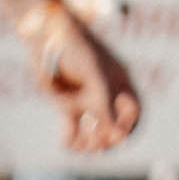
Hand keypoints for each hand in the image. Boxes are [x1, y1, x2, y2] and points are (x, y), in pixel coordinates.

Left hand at [22, 0, 139, 153]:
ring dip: (88, 142)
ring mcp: (85, 97)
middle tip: (94, 145)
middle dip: (106, 138)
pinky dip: (71, 139)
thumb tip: (118, 137)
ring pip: (93, 129)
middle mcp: (104, 91)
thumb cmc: (75, 47)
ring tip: (80, 146)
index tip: (116, 138)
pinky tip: (67, 142)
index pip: (133, 111)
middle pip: (112, 124)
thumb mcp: (93, 73)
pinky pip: (73, 127)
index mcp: (119, 80)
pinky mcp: (67, 102)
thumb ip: (106, 104)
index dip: (128, 127)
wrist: (45, 33)